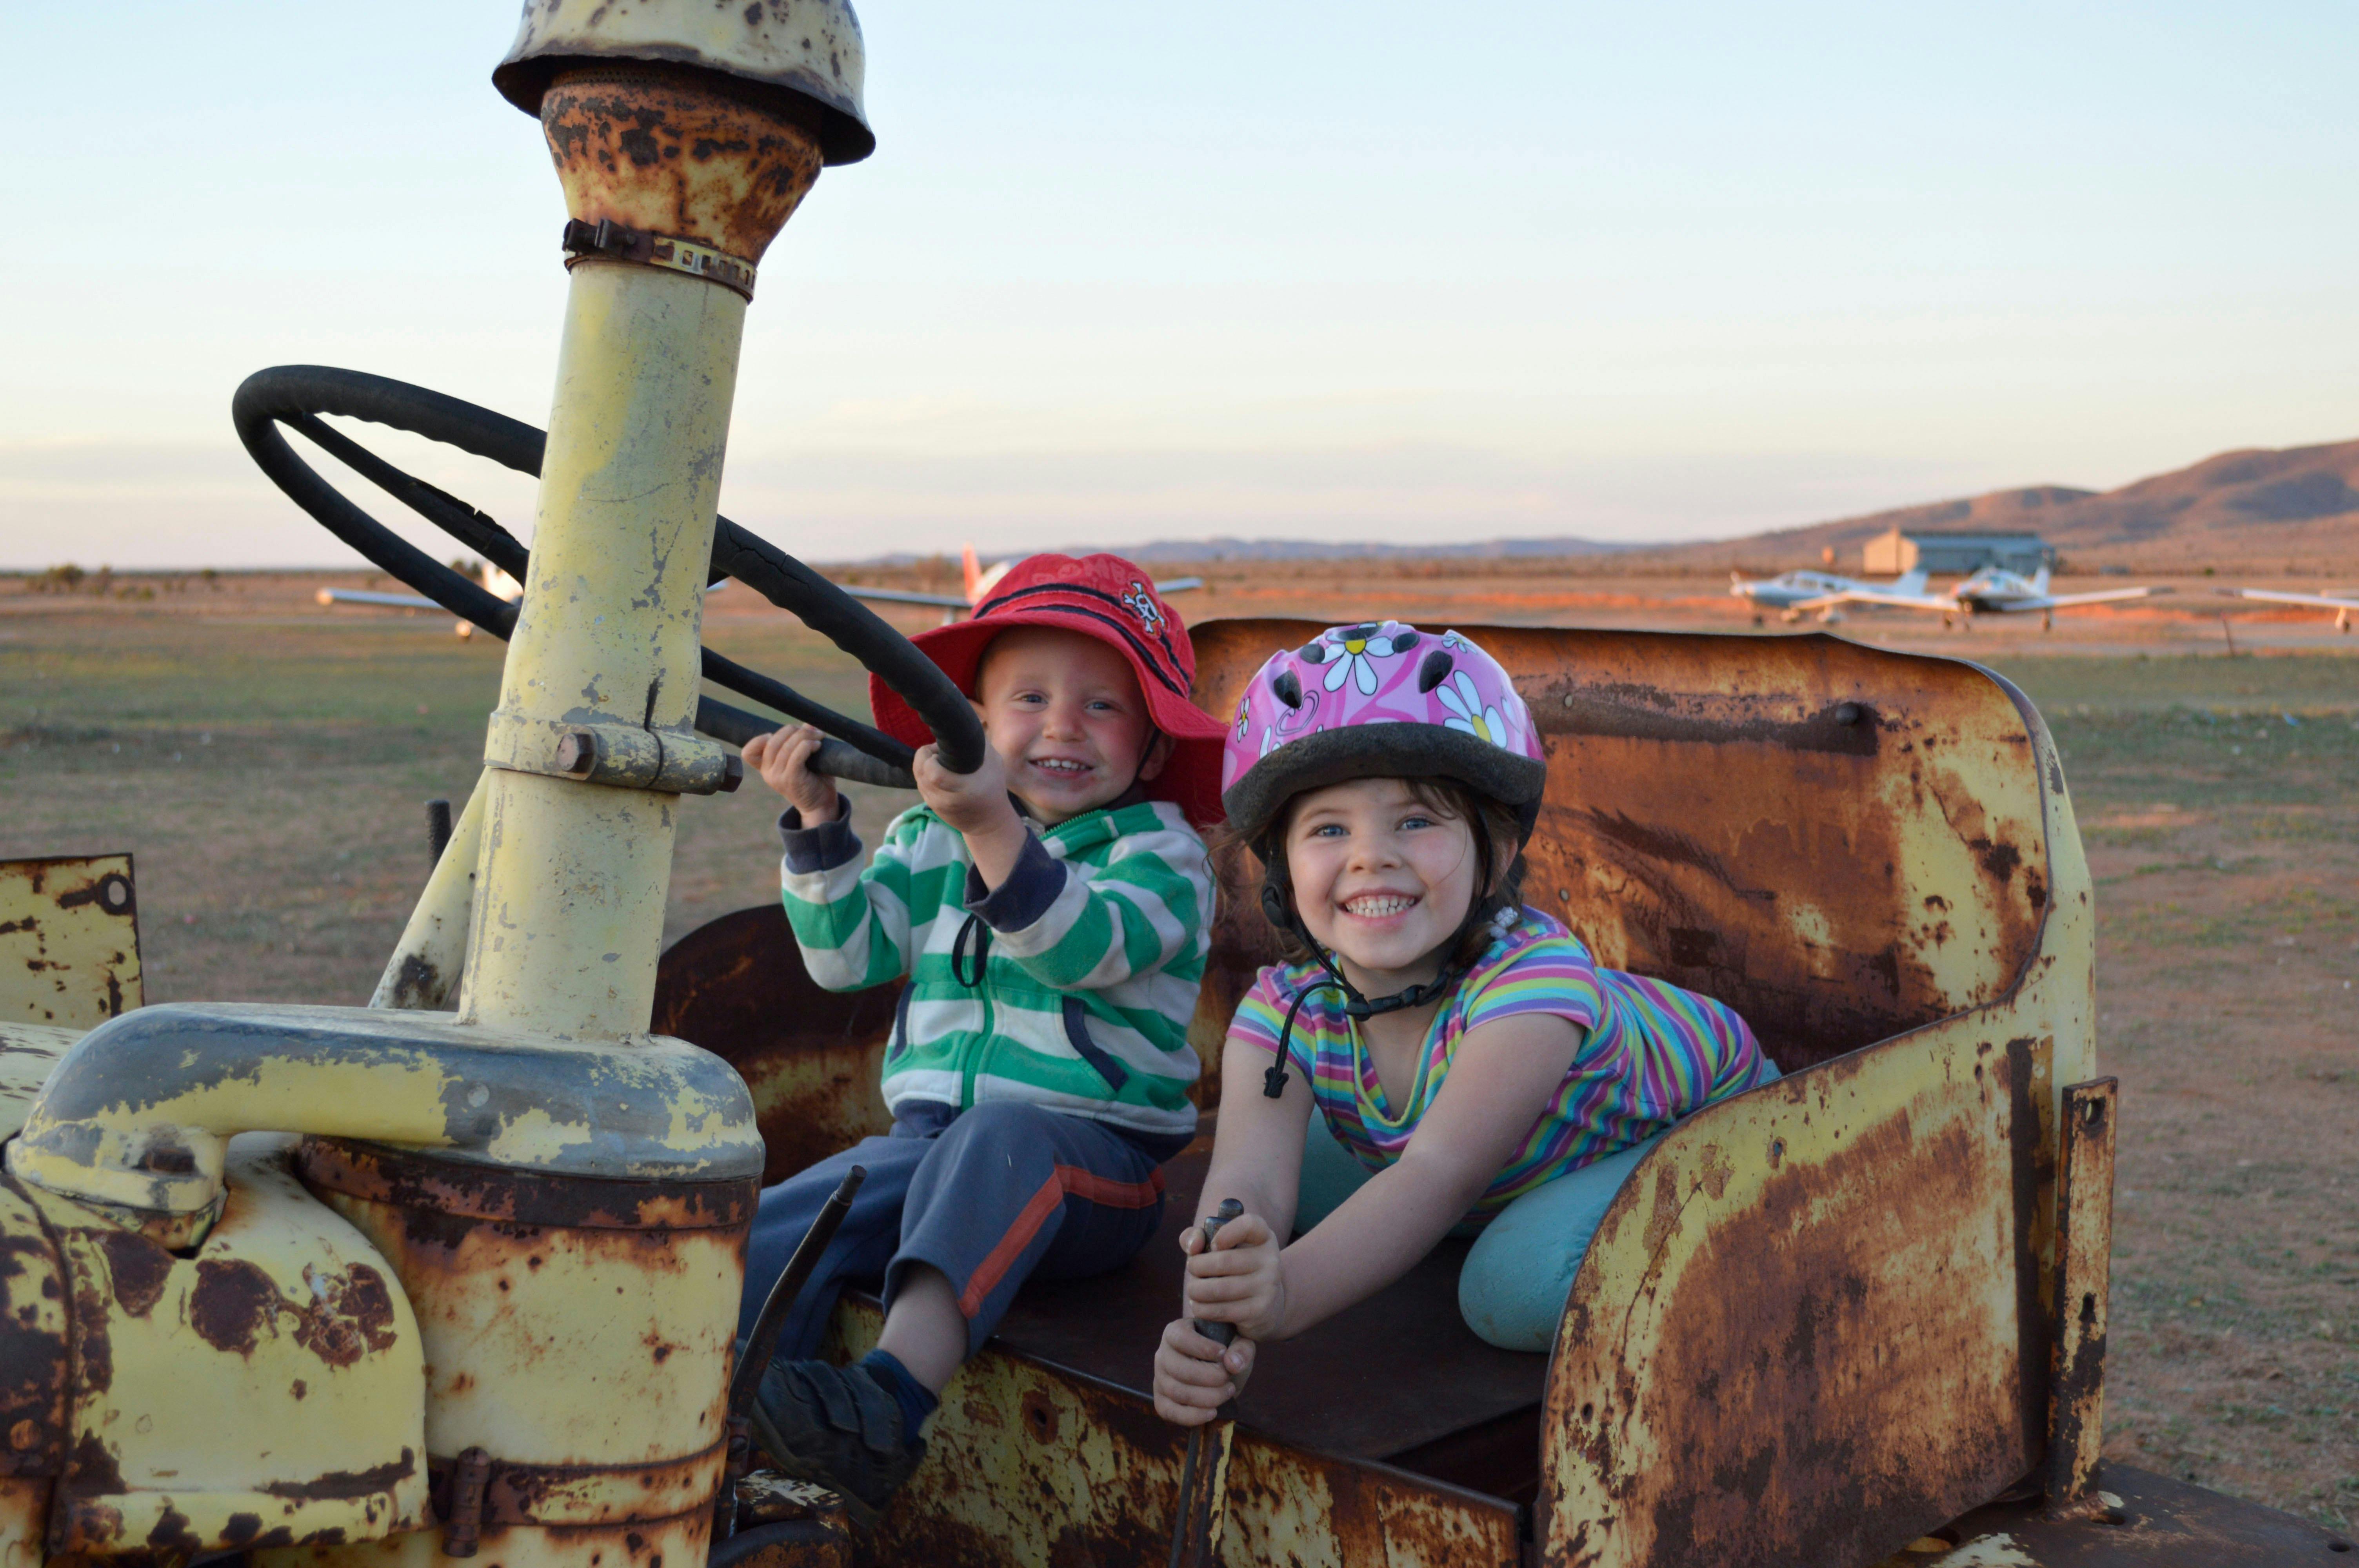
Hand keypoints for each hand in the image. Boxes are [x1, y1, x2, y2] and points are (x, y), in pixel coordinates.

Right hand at [743, 725, 838, 820]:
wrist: (821, 804)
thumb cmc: (814, 779)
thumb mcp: (804, 757)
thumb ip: (802, 741)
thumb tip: (807, 724)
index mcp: (766, 767)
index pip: (748, 752)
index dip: (758, 739)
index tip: (776, 736)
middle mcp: (768, 773)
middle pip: (772, 741)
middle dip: (793, 731)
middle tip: (811, 732)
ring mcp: (777, 777)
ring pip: (786, 746)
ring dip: (805, 736)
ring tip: (818, 737)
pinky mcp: (791, 779)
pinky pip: (796, 755)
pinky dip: (807, 745)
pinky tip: (817, 746)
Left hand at [912, 740, 1014, 837]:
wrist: (989, 822)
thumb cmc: (993, 787)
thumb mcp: (994, 763)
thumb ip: (979, 744)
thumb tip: (963, 721)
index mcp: (964, 789)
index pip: (934, 774)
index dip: (929, 758)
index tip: (939, 750)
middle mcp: (947, 799)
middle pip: (921, 774)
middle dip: (923, 757)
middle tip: (936, 752)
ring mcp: (937, 806)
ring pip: (919, 780)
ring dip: (923, 766)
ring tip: (938, 762)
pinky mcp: (932, 809)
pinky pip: (921, 787)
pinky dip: (925, 777)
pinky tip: (938, 773)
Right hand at [1153, 1317, 1256, 1425]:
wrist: (1219, 1369)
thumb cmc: (1226, 1351)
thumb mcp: (1239, 1342)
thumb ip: (1240, 1348)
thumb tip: (1232, 1364)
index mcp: (1175, 1332)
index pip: (1181, 1338)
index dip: (1202, 1347)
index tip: (1223, 1353)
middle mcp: (1162, 1354)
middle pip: (1179, 1369)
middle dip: (1209, 1377)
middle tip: (1228, 1378)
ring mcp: (1159, 1379)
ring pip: (1177, 1392)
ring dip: (1207, 1397)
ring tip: (1227, 1392)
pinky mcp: (1161, 1400)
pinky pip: (1170, 1412)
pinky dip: (1192, 1416)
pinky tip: (1213, 1412)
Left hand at [1181, 1211, 1285, 1343]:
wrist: (1268, 1305)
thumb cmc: (1235, 1269)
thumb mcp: (1221, 1247)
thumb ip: (1198, 1236)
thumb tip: (1193, 1245)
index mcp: (1263, 1237)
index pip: (1249, 1224)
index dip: (1226, 1232)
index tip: (1213, 1244)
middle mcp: (1270, 1260)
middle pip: (1223, 1260)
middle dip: (1196, 1267)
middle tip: (1192, 1271)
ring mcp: (1267, 1287)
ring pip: (1219, 1289)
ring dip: (1196, 1290)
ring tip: (1193, 1289)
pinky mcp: (1259, 1311)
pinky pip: (1221, 1311)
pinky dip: (1202, 1309)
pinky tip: (1198, 1305)